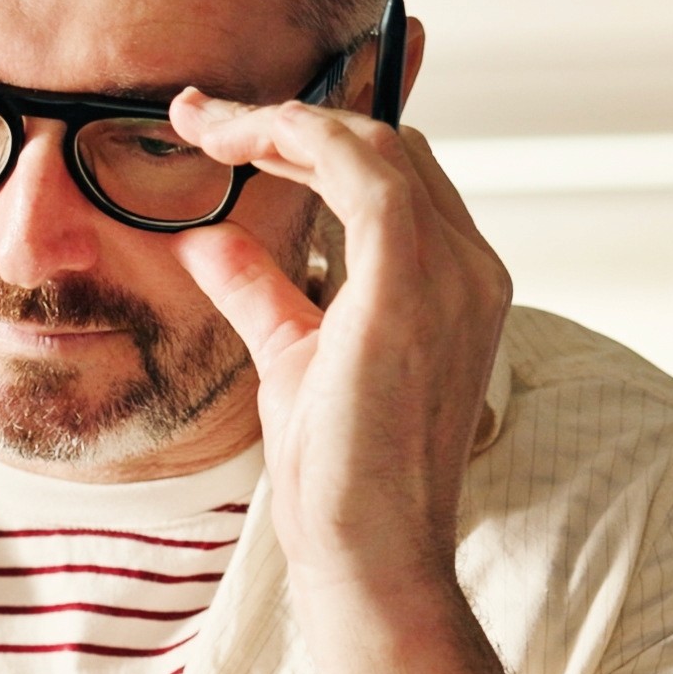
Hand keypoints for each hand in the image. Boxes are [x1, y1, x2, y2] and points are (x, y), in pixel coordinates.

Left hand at [161, 83, 507, 596]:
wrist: (368, 555)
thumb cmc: (339, 479)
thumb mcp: (290, 358)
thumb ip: (261, 292)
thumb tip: (208, 241)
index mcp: (453, 285)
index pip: (394, 178)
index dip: (314, 140)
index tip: (231, 132)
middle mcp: (469, 269)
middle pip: (388, 148)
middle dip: (293, 120)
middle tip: (203, 117)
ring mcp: (452, 275)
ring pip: (374, 148)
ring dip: (284, 123)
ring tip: (207, 124)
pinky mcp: (412, 287)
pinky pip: (363, 173)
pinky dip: (301, 141)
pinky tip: (240, 142)